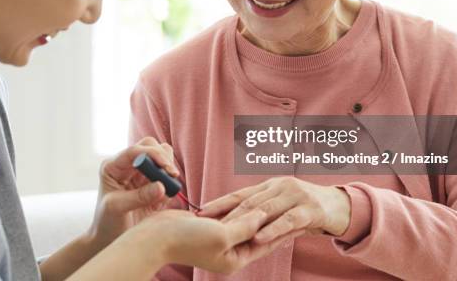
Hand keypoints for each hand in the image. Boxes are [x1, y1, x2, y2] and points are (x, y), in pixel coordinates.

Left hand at [87, 137, 179, 250]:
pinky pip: (166, 176)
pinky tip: (165, 198)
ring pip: (161, 157)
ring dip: (168, 169)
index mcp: (113, 166)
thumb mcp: (116, 208)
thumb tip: (161, 186)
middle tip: (171, 176)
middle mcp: (127, 166)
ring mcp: (140, 174)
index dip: (153, 155)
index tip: (167, 169)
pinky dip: (170, 183)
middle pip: (150, 147)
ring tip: (168, 186)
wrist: (109, 239)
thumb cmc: (106, 222)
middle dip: (163, 158)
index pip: (135, 151)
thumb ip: (138, 196)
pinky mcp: (152, 184)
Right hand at [137, 209, 286, 274]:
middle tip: (292, 208)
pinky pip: (229, 216)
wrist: (155, 238)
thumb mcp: (221, 234)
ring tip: (276, 201)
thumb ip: (245, 225)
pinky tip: (249, 198)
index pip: (266, 243)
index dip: (283, 229)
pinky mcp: (207, 226)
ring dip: (256, 212)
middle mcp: (228, 250)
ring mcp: (218, 239)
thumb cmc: (186, 240)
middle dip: (273, 221)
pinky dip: (239, 207)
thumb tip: (263, 215)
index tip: (301, 218)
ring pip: (243, 222)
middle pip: (257, 233)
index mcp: (235, 258)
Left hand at [198, 177, 350, 243]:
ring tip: (227, 232)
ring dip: (245, 223)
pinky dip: (272, 230)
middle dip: (226, 215)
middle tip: (208, 226)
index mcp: (270, 186)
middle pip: (249, 202)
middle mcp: (280, 186)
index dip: (219, 203)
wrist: (340, 207)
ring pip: (266, 210)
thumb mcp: (281, 210)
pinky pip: (288, 221)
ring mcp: (295, 196)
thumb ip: (262, 217)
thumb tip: (233, 229)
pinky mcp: (310, 210)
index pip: (240, 195)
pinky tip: (258, 238)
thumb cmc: (305, 210)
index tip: (199, 213)